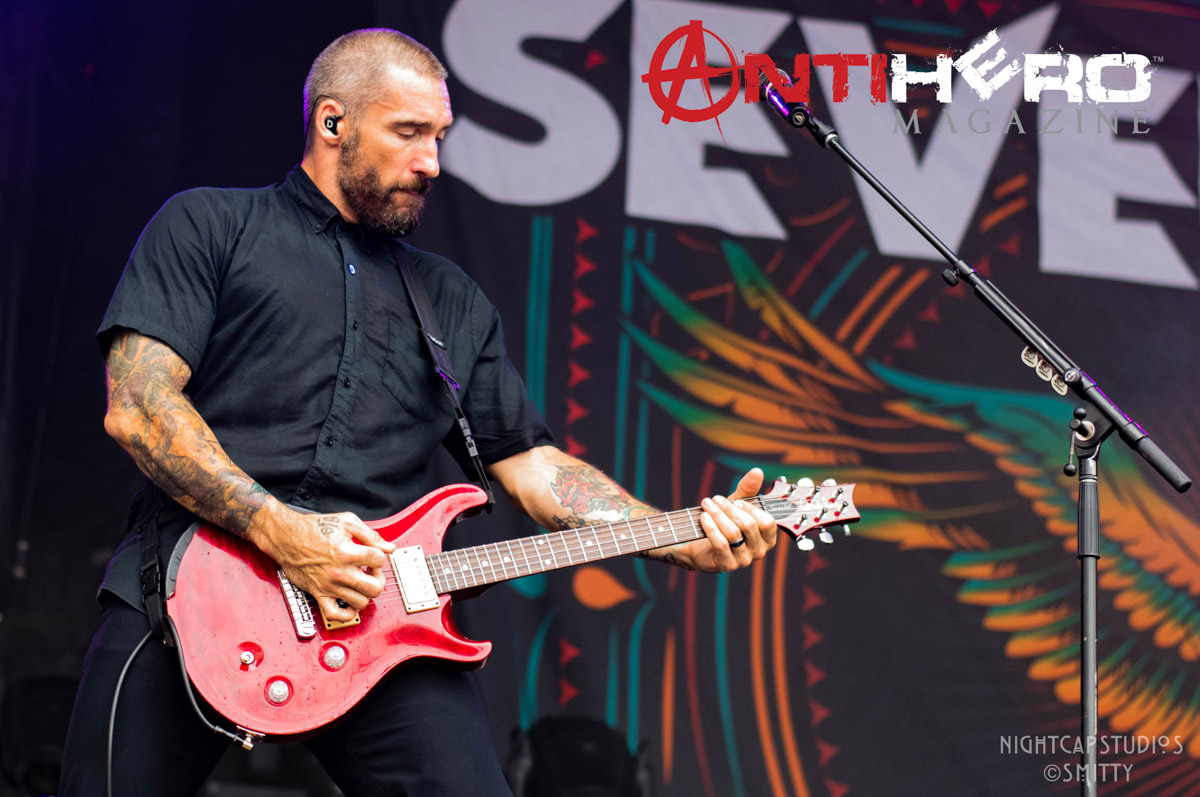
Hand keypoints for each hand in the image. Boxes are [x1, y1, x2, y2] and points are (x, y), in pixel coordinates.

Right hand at [246, 498, 395, 622]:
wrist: (287, 537)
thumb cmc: (315, 528)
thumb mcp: (347, 522)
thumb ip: (371, 535)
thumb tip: (389, 548)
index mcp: (347, 552)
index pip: (379, 560)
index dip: (380, 556)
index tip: (373, 554)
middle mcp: (339, 572)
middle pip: (375, 587)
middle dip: (379, 578)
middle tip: (372, 572)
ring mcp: (329, 585)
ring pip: (360, 602)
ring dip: (366, 594)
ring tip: (362, 583)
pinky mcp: (318, 593)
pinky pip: (335, 614)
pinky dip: (347, 614)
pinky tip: (352, 604)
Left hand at [664, 468, 778, 572]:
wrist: (700, 544)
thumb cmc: (724, 523)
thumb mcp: (736, 505)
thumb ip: (747, 489)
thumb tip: (757, 471)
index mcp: (767, 537)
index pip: (767, 522)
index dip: (750, 509)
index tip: (735, 501)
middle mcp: (759, 550)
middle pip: (748, 525)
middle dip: (729, 509)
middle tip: (715, 499)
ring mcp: (744, 560)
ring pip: (733, 533)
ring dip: (717, 515)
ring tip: (706, 505)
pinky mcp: (728, 565)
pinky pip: (721, 544)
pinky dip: (711, 528)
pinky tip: (703, 518)